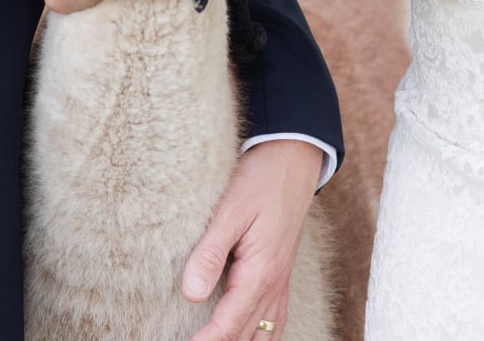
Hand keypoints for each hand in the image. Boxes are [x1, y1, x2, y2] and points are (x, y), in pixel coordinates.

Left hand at [182, 139, 322, 340]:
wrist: (293, 160)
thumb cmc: (262, 180)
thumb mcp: (230, 210)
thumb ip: (210, 253)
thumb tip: (191, 293)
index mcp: (260, 274)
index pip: (228, 326)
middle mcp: (274, 286)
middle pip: (245, 337)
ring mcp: (280, 283)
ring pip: (264, 335)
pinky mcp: (281, 276)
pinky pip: (274, 321)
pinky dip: (260, 337)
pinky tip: (248, 337)